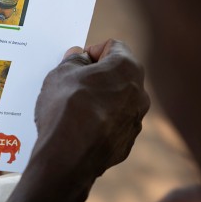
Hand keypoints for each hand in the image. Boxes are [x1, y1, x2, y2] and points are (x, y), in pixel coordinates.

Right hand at [7, 39, 149, 201]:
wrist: (68, 155)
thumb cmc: (66, 107)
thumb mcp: (60, 73)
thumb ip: (73, 60)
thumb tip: (79, 57)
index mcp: (127, 68)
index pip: (113, 46)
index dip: (92, 51)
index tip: (76, 63)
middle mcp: (140, 92)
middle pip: (118, 75)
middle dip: (97, 77)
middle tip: (72, 85)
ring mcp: (136, 120)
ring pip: (117, 102)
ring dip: (99, 101)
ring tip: (73, 110)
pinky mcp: (127, 142)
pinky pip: (113, 125)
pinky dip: (100, 124)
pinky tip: (79, 130)